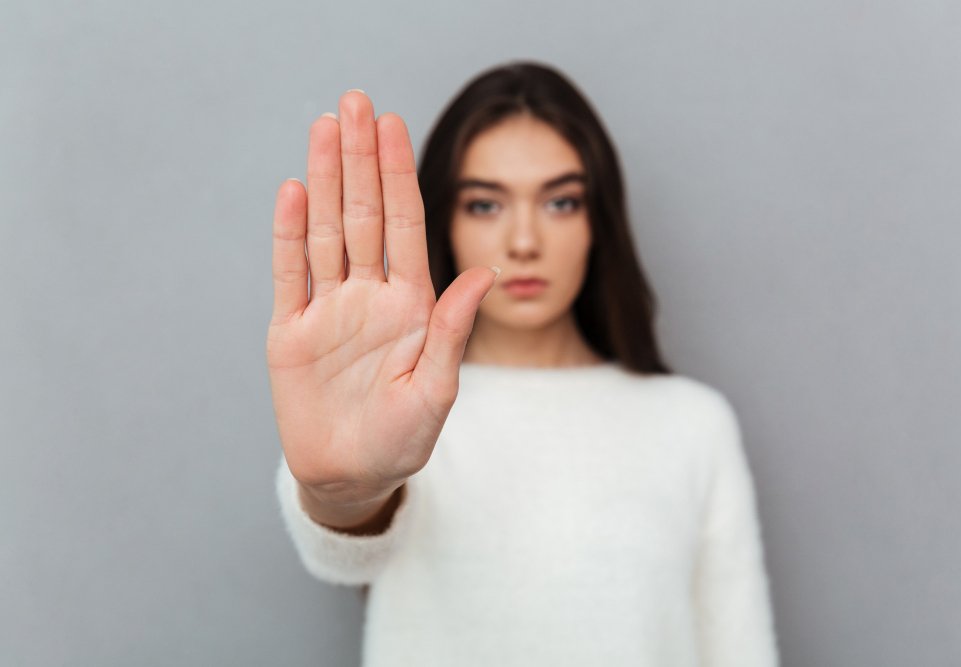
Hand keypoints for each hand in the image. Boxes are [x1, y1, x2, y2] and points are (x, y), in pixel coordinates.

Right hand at [266, 91, 498, 502]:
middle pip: (364, 214)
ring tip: (325, 128)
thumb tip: (483, 272)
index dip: (399, 174)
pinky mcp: (291, 330)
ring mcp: (328, 309)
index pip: (404, 226)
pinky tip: (295, 191)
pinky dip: (289, 233)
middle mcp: (369, 296)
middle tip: (355, 103)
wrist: (351, 476)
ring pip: (327, 231)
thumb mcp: (436, 391)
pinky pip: (290, 273)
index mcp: (411, 305)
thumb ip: (452, 330)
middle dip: (361, 159)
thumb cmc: (402, 440)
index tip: (393, 125)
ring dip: (326, 180)